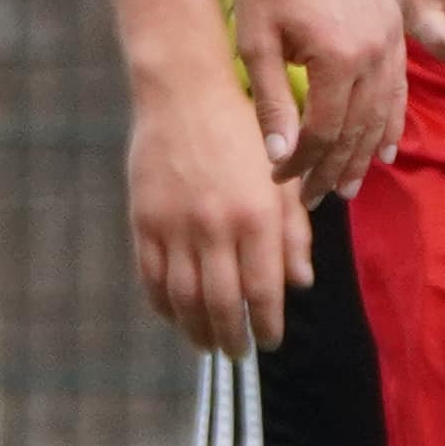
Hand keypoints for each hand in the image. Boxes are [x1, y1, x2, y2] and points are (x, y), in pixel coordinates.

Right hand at [123, 73, 306, 351]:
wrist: (184, 93)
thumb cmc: (242, 132)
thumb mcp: (280, 178)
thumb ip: (293, 232)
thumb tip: (300, 283)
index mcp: (257, 215)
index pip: (264, 290)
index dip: (266, 324)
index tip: (270, 341)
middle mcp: (216, 226)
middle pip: (221, 304)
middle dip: (232, 337)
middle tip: (238, 352)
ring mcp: (175, 225)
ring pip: (184, 299)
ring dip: (196, 330)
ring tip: (208, 344)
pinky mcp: (144, 220)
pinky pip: (151, 278)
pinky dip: (163, 305)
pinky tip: (176, 315)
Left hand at [236, 0, 409, 203]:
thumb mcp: (256, 45)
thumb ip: (271, 104)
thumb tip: (281, 160)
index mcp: (337, 60)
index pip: (322, 133)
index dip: (301, 163)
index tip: (279, 178)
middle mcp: (373, 53)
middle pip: (357, 130)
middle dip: (333, 169)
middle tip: (315, 198)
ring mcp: (391, 39)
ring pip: (383, 114)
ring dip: (365, 154)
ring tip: (349, 185)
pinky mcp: (396, 27)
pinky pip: (399, 88)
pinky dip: (392, 122)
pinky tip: (386, 148)